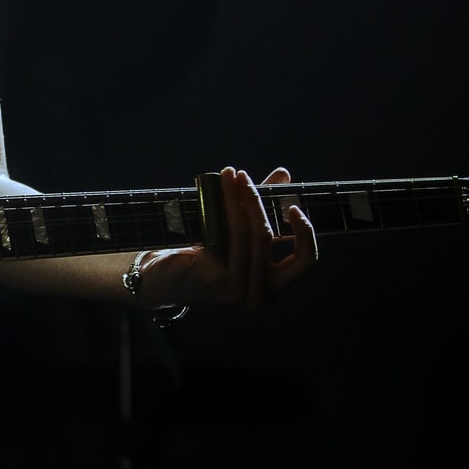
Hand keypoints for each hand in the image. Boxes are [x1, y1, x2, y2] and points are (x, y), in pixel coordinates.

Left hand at [135, 166, 316, 308]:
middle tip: (243, 177)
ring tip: (228, 175)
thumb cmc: (202, 254)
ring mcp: (241, 291)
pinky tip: (216, 193)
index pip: (306, 262)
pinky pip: (229, 239)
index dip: (306, 233)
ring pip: (249, 235)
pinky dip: (226, 211)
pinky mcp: (220, 283)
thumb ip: (262, 207)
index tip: (293, 207)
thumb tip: (284, 174)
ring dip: (239, 199)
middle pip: (270, 239)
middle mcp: (261, 294)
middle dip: (259, 202)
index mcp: (274, 286)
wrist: (162, 277)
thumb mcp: (237, 230)